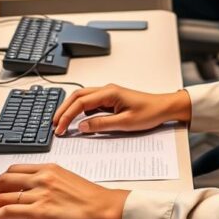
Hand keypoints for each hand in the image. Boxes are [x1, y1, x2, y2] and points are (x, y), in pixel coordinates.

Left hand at [0, 164, 128, 218]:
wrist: (104, 208)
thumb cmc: (90, 199)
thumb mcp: (65, 183)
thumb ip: (45, 186)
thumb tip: (28, 199)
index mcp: (47, 168)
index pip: (11, 171)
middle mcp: (41, 176)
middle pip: (1, 181)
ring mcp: (39, 192)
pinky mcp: (40, 209)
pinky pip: (6, 212)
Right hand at [53, 83, 191, 135]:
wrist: (164, 107)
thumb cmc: (149, 113)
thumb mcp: (125, 123)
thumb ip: (102, 124)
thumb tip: (81, 127)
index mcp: (109, 92)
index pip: (80, 102)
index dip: (67, 115)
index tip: (60, 128)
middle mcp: (106, 90)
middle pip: (77, 96)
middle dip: (63, 109)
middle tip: (54, 124)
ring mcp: (108, 94)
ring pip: (82, 97)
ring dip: (70, 108)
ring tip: (61, 122)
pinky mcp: (111, 99)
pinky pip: (91, 102)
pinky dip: (80, 110)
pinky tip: (77, 120)